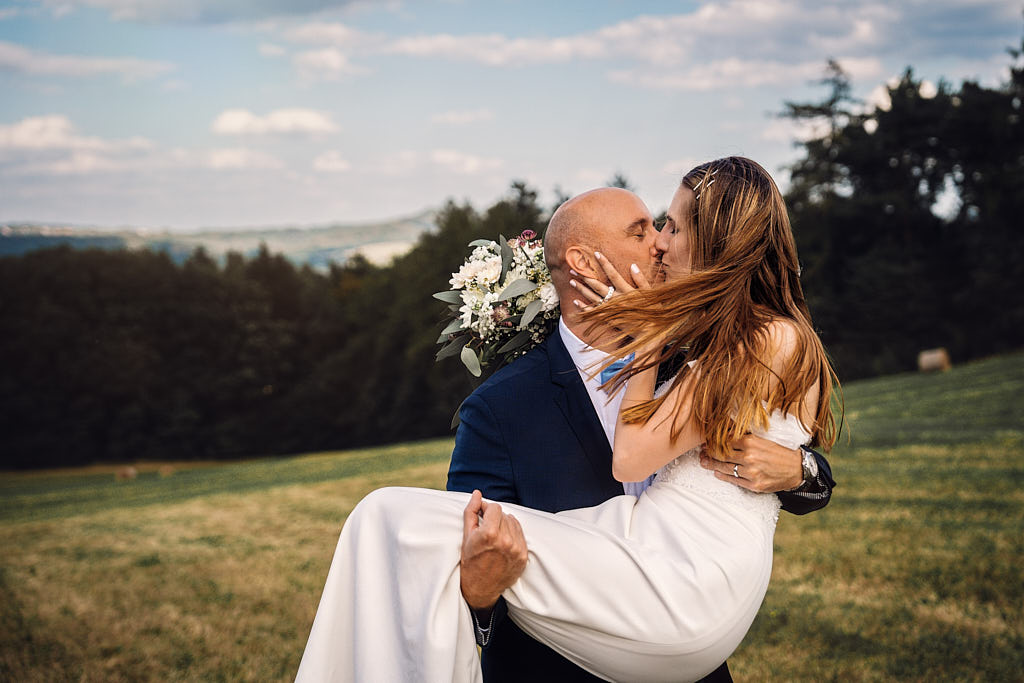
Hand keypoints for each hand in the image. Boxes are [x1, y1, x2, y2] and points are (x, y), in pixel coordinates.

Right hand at [459, 490, 527, 610]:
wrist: (480, 588)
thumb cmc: (470, 561)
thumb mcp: (466, 535)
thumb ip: (472, 511)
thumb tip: (477, 493)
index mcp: (490, 534)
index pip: (495, 507)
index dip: (486, 510)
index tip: (482, 517)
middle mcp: (506, 541)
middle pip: (504, 514)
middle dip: (495, 518)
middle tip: (486, 530)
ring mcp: (517, 549)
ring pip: (513, 522)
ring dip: (504, 525)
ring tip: (495, 537)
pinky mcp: (524, 556)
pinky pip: (521, 534)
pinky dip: (513, 535)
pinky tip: (503, 543)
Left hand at [569, 251, 650, 310]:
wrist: (649, 331)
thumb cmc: (651, 309)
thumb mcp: (649, 293)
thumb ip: (641, 279)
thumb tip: (633, 265)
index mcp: (626, 291)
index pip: (613, 274)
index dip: (605, 263)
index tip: (596, 254)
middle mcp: (616, 299)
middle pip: (598, 286)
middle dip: (585, 276)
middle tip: (573, 269)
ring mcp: (611, 309)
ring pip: (593, 298)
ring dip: (581, 289)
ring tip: (571, 281)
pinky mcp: (608, 318)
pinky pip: (594, 312)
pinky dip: (584, 307)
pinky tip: (575, 301)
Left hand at [699, 434, 803, 492]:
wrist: (796, 469)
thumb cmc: (778, 452)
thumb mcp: (762, 440)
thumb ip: (743, 437)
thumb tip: (724, 432)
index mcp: (751, 442)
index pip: (725, 441)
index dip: (713, 442)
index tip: (706, 442)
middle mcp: (750, 457)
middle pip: (722, 455)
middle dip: (709, 453)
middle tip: (701, 452)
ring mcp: (751, 472)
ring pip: (725, 468)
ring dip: (712, 465)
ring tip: (704, 462)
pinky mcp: (754, 485)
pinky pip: (733, 480)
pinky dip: (723, 476)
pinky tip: (716, 472)